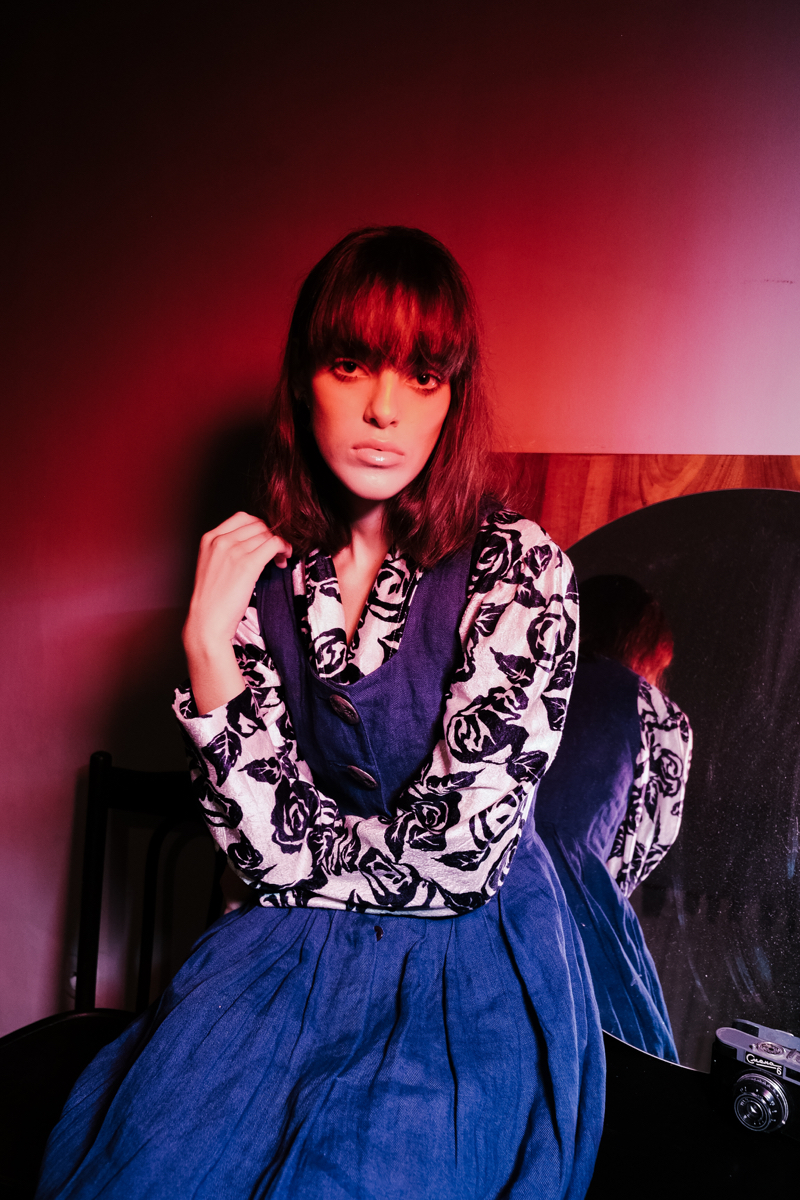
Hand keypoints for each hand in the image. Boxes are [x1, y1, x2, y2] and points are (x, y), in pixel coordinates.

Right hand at [183, 512, 291, 713]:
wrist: (207, 622)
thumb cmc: (212, 600)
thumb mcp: (212, 565)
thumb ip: (226, 550)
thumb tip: (253, 542)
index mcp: (209, 538)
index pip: (242, 518)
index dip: (259, 527)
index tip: (264, 540)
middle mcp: (220, 540)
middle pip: (257, 524)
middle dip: (270, 535)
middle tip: (275, 552)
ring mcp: (233, 551)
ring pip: (267, 534)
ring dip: (279, 544)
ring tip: (280, 559)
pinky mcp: (247, 564)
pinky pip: (274, 544)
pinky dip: (284, 549)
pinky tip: (283, 560)